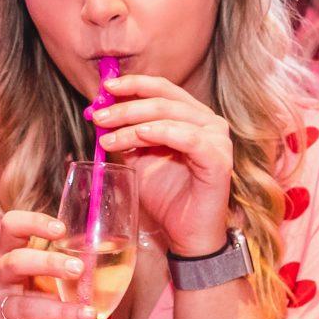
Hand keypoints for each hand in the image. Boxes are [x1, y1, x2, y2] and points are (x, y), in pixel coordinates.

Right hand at [0, 209, 92, 318]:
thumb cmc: (36, 294)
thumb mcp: (48, 275)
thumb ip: (70, 264)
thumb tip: (109, 251)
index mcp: (8, 253)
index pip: (11, 226)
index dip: (32, 223)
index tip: (61, 229)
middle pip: (15, 262)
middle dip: (48, 263)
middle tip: (79, 269)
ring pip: (23, 306)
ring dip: (59, 310)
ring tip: (88, 315)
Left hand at [90, 74, 236, 255]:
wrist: (186, 234)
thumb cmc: (167, 196)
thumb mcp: (140, 159)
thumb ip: (128, 134)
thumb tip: (101, 113)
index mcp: (193, 116)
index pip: (163, 89)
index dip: (134, 84)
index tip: (105, 87)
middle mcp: (209, 122)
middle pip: (163, 99)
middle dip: (126, 105)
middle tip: (99, 116)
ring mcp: (217, 139)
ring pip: (171, 115)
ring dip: (134, 122)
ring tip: (109, 136)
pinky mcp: (218, 159)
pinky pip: (187, 137)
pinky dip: (160, 132)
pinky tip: (138, 135)